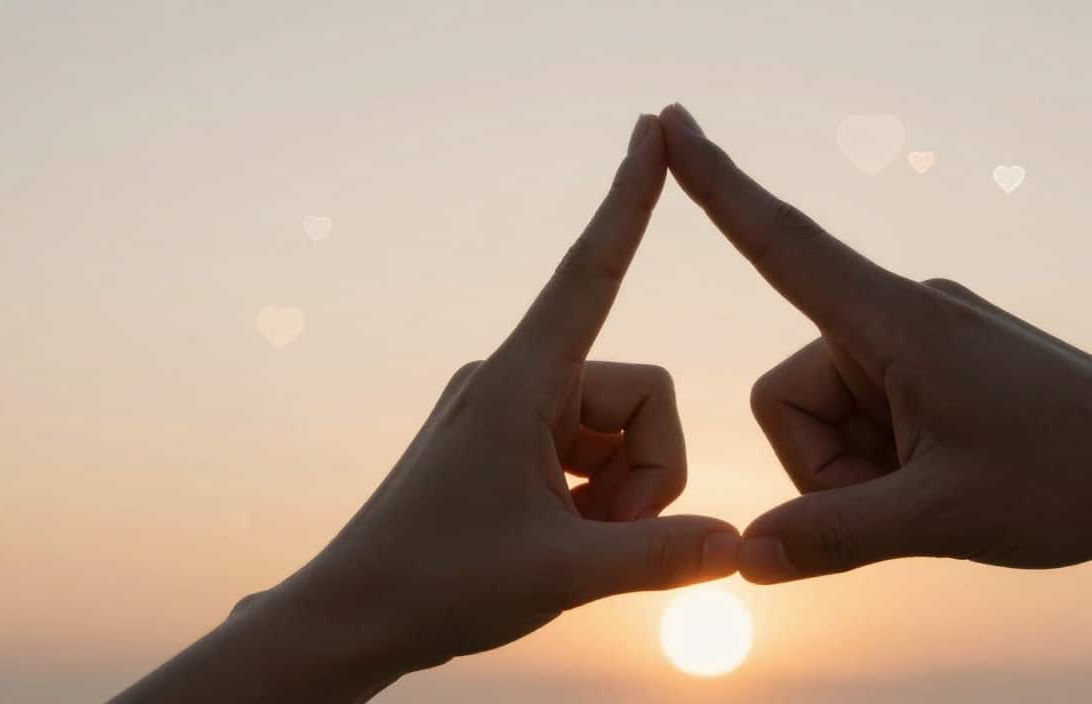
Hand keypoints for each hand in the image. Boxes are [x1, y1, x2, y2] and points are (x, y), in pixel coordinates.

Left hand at [112, 114, 739, 702]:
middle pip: (642, 396)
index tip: (655, 127)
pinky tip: (562, 539)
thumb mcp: (564, 574)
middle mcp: (517, 378)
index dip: (630, 199)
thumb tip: (738, 545)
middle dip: (645, 475)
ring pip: (623, 431)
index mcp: (519, 380)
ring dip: (621, 495)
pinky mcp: (512, 443)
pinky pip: (592, 452)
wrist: (353, 618)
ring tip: (572, 545)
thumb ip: (663, 555)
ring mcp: (514, 411)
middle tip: (600, 536)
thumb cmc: (436, 585)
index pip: (591, 269)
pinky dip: (598, 499)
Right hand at [657, 104, 1091, 582]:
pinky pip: (868, 419)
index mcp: (895, 322)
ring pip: (828, 417)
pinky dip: (885, 467)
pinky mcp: (941, 371)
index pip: (782, 241)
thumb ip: (830, 537)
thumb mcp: (941, 517)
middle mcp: (901, 316)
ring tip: (938, 495)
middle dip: (824, 468)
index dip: (716, 185)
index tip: (668, 124)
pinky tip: (948, 485)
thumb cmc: (1074, 479)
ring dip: (859, 476)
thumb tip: (747, 557)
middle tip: (903, 503)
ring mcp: (922, 344)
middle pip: (789, 394)